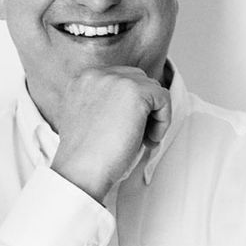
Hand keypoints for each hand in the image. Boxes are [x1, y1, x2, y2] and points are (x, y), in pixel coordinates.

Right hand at [51, 66, 171, 202]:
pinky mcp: (135, 91)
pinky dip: (163, 121)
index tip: (129, 130)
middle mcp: (97, 75)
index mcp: (84, 80)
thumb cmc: (87, 157)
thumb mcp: (92, 121)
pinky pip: (163, 98)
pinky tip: (150, 140)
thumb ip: (109, 105)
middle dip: (144, 108)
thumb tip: (140, 109)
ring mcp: (116, 80)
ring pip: (152, 88)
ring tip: (144, 140)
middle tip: (141, 137)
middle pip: (138, 80)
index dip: (132, 107)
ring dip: (154, 116)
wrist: (81, 171)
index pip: (120, 80)